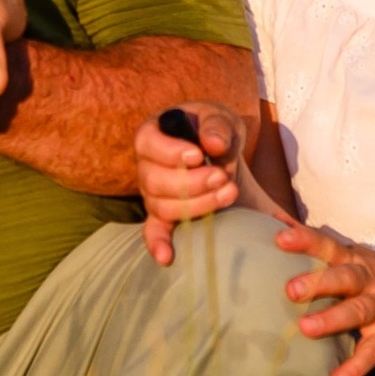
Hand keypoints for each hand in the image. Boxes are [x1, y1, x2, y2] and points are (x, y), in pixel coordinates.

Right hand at [135, 100, 246, 264]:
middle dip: (191, 182)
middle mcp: (145, 167)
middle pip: (156, 182)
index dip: (171, 153)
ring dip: (196, 205)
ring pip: (162, 207)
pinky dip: (159, 244)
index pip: (148, 144)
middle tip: (223, 177)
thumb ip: (217, 126)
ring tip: (228, 194)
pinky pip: (154, 231)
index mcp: (152, 136)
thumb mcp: (219, 118)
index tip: (199, 155)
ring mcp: (153, 194)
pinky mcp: (164, 215)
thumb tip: (214, 144)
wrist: (221, 151)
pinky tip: (166, 257)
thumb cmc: (214, 129)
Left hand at [279, 225, 374, 375]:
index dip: (306, 240)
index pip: (329, 246)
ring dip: (332, 319)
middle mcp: (369, 282)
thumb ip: (322, 249)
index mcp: (356, 262)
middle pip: (344, 278)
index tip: (280, 237)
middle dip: (318, 282)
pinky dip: (354, 368)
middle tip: (290, 290)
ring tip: (305, 329)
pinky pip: (371, 353)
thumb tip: (279, 225)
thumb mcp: (356, 258)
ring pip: (357, 312)